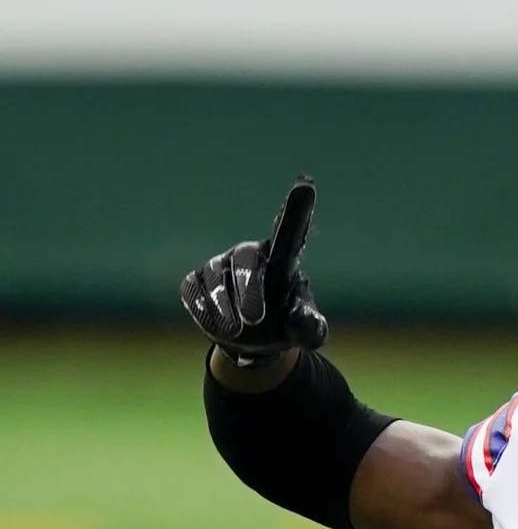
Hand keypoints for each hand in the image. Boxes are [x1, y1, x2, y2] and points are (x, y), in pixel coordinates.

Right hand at [179, 177, 328, 366]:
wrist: (251, 344)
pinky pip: (195, 291)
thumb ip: (310, 328)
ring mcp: (219, 265)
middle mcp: (249, 254)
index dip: (297, 210)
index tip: (306, 184)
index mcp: (282, 261)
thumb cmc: (285, 328)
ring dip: (226, 310)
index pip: (290, 232)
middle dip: (250, 291)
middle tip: (256, 321)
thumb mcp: (306, 333)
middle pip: (246, 261)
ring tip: (238, 334)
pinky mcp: (196, 280)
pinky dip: (206, 312)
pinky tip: (219, 329)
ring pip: (217, 280)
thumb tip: (303, 321)